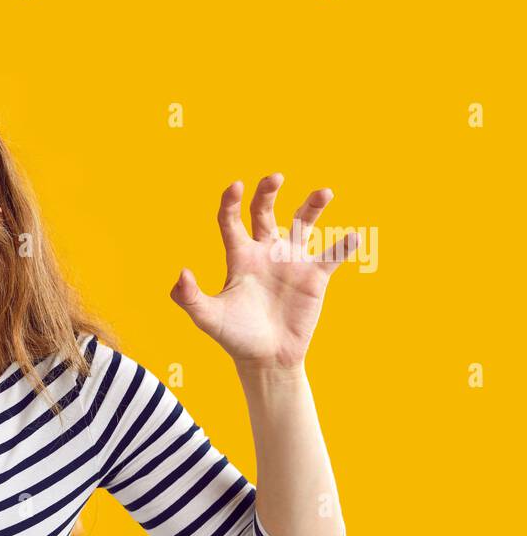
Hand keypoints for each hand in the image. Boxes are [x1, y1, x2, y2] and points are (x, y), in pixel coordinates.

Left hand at [169, 173, 354, 371]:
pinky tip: (353, 237)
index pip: (231, 221)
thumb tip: (182, 274)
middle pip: (265, 212)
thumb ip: (190, 298)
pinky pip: (332, 256)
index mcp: (238, 257)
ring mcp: (291, 262)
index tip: (236, 186)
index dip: (231, 202)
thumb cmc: (235, 337)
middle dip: (267, 192)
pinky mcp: (314, 277)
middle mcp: (265, 253)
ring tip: (324, 193)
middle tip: (275, 177)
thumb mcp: (208, 318)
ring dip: (313, 206)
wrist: (266, 359)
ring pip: (303, 224)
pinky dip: (344, 246)